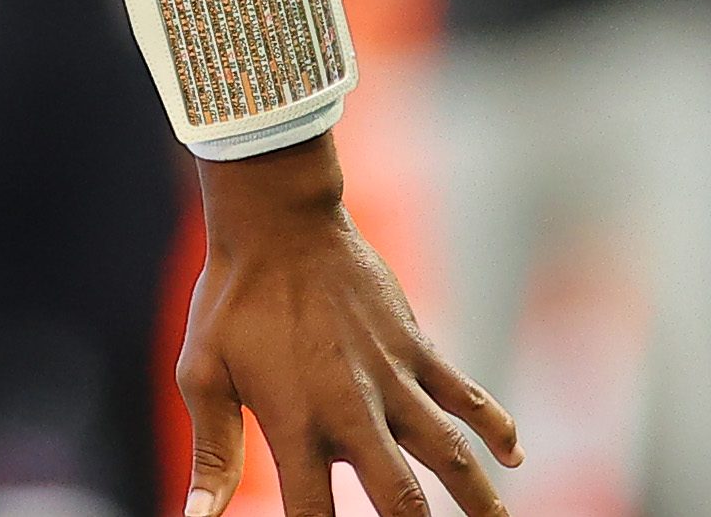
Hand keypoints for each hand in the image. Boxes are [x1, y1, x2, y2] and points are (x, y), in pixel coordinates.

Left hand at [181, 136, 519, 516]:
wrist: (278, 223)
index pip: (311, 514)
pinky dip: (496, 424)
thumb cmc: (232, 300)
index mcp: (295, 424)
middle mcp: (351, 410)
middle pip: (399, 497)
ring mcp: (393, 379)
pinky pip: (467, 394)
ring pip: (451, 454)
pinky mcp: (418, 348)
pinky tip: (515, 454)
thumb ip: (212, 452)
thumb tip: (195, 516)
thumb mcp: (203, 374)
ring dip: (479, 497)